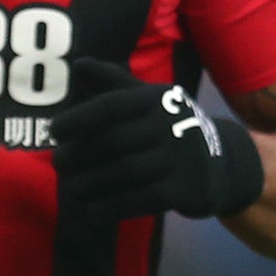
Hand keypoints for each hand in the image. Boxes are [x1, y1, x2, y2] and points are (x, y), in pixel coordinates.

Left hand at [51, 57, 264, 219]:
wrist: (221, 161)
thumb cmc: (167, 127)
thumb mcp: (144, 99)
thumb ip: (111, 83)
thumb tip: (79, 64)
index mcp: (155, 99)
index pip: (112, 106)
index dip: (79, 118)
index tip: (54, 131)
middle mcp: (171, 124)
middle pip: (113, 142)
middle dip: (79, 155)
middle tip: (59, 164)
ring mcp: (181, 158)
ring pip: (125, 172)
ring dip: (90, 184)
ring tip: (73, 190)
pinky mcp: (187, 189)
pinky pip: (143, 200)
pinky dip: (112, 207)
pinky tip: (93, 212)